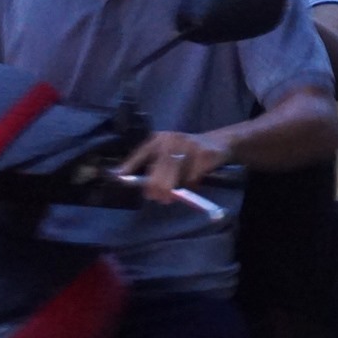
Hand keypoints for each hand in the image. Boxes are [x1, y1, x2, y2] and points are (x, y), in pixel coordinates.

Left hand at [119, 130, 233, 203]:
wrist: (218, 142)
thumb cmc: (187, 151)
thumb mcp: (168, 152)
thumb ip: (153, 166)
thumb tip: (137, 184)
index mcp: (158, 139)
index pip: (141, 153)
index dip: (129, 166)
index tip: (118, 178)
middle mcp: (171, 140)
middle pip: (158, 171)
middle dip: (157, 188)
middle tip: (158, 198)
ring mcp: (187, 146)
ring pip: (174, 177)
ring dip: (174, 190)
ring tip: (174, 194)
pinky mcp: (202, 155)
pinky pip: (191, 179)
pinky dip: (191, 185)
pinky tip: (193, 183)